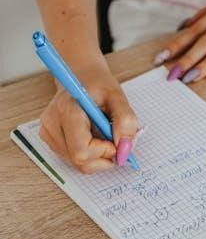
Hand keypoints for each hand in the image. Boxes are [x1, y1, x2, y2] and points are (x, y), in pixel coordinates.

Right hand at [39, 57, 138, 173]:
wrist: (81, 76)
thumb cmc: (98, 84)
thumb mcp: (118, 97)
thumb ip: (125, 121)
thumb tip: (125, 148)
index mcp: (67, 109)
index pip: (82, 150)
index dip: (105, 152)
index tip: (118, 141)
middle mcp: (52, 122)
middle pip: (79, 160)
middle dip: (103, 157)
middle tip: (115, 141)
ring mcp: (48, 132)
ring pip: (76, 162)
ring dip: (97, 156)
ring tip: (103, 134)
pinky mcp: (49, 138)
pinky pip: (72, 158)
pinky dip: (89, 154)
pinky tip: (93, 136)